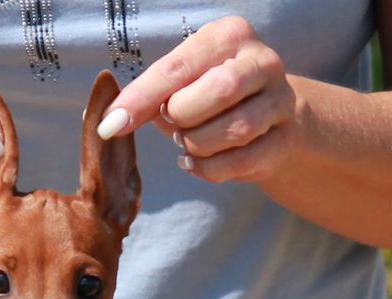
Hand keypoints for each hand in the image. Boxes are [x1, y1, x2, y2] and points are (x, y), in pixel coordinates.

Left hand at [97, 17, 296, 183]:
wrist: (273, 118)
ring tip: (188, 142)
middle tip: (174, 125)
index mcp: (229, 36)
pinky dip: (209, 168)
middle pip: (216, 91)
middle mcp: (261, 61)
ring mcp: (280, 101)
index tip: (110, 126)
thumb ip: (148, 98)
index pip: (178, 67)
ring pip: (233, 130)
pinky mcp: (284, 139)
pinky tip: (197, 162)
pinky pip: (242, 161)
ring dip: (197, 145)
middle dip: (183, 118)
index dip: (141, 99)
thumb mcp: (182, 85)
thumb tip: (106, 122)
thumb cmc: (214, 98)